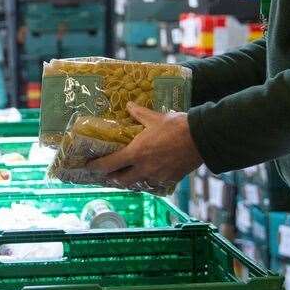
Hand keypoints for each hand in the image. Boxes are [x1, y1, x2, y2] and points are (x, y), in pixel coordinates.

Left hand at [86, 102, 202, 189]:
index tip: (89, 166)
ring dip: (132, 180)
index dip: (97, 167)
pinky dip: (149, 180)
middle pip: (121, 180)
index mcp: (136, 153)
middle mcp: (144, 169)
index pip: (110, 164)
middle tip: (110, 172)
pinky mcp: (170, 180)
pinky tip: (151, 174)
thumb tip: (128, 105)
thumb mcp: (154, 117)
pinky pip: (155, 183)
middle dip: (113, 177)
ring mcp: (157, 177)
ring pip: (138, 183)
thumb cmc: (175, 127)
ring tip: (130, 174)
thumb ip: (138, 113)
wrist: (201, 139)